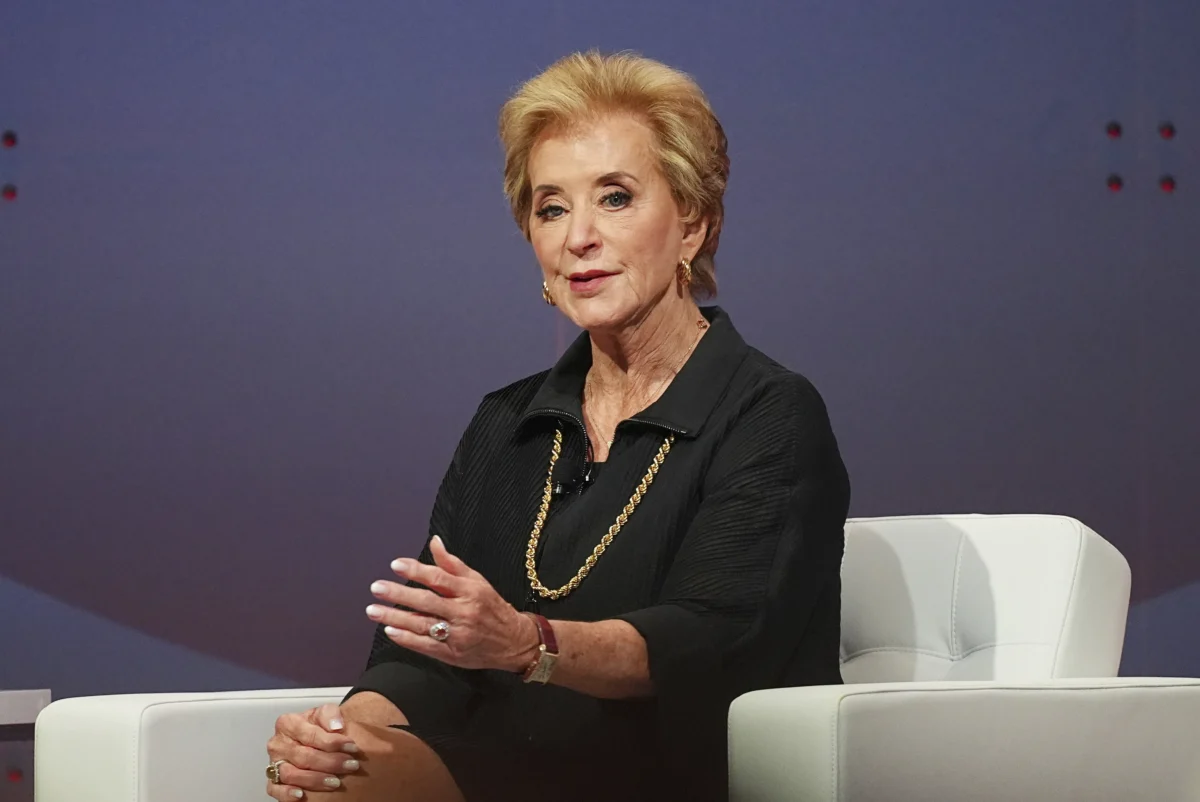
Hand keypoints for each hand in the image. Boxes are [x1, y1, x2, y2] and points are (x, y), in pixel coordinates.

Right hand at [266, 703, 361, 799]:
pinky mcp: (273, 781)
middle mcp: (278, 744)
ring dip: (315, 780)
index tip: (352, 746)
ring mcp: (274, 763)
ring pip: (292, 774)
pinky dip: (287, 794)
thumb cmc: (318, 728)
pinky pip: (276, 790)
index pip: (310, 734)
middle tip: (351, 765)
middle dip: (330, 762)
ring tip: (336, 782)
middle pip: (304, 756)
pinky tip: (302, 795)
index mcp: (288, 723)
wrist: (312, 741)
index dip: (332, 742)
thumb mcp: (324, 714)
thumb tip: (336, 726)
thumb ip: (330, 714)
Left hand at [366, 535, 538, 671]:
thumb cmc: (491, 607)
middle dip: (399, 594)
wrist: (513, 641)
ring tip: (373, 610)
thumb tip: (434, 541)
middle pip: (427, 602)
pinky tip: (390, 631)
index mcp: (470, 591)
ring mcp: (458, 635)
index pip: (439, 578)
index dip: (416, 571)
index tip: (395, 565)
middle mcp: (464, 612)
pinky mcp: (453, 654)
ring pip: (422, 625)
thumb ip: (452, 563)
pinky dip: (407, 639)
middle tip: (377, 588)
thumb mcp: (477, 581)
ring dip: (395, 618)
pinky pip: (426, 646)